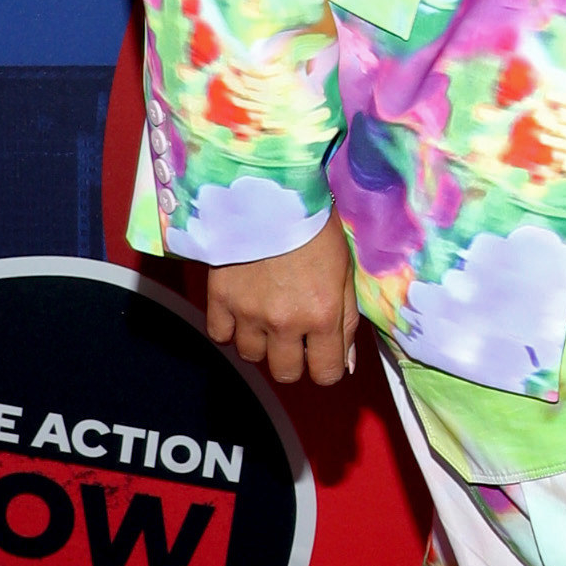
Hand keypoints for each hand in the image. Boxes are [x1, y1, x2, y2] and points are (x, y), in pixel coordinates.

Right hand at [206, 211, 358, 387]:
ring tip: (267, 316)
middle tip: (294, 336)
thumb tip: (345, 363)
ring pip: (252, 356)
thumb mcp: (344, 270)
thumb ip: (346, 319)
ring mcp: (248, 313)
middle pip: (285, 373)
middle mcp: (285, 323)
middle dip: (294, 360)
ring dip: (262, 343)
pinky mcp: (219, 298)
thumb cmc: (315, 226)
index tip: (323, 353)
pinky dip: (231, 329)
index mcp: (322, 316)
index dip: (326, 367)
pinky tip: (242, 311)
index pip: (326, 373)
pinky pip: (221, 336)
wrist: (269, 191)